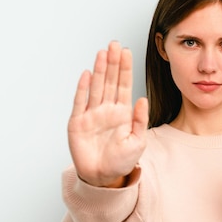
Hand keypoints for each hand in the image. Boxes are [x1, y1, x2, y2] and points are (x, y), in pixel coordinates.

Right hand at [68, 41, 148, 186]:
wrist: (103, 177)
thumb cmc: (122, 161)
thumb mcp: (137, 142)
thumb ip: (140, 120)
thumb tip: (143, 99)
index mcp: (122, 113)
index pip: (124, 85)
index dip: (125, 68)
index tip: (126, 52)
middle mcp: (107, 109)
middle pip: (110, 81)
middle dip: (112, 63)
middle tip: (114, 44)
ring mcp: (92, 114)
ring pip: (96, 87)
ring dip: (99, 70)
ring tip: (102, 53)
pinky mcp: (78, 122)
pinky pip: (80, 102)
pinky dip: (83, 89)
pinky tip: (87, 74)